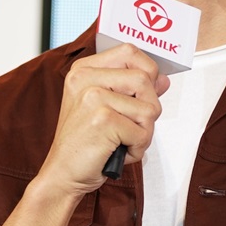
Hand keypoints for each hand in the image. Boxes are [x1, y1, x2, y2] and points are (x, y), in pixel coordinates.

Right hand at [38, 46, 169, 197]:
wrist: (63, 174)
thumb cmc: (84, 143)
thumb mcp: (106, 109)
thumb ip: (134, 91)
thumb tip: (163, 80)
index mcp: (84, 71)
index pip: (129, 52)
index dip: (147, 71)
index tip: (142, 93)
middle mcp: (85, 79)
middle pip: (145, 79)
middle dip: (149, 109)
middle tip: (130, 127)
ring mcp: (93, 97)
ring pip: (150, 107)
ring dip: (144, 132)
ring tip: (122, 141)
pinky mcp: (103, 119)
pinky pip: (143, 132)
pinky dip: (137, 149)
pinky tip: (117, 152)